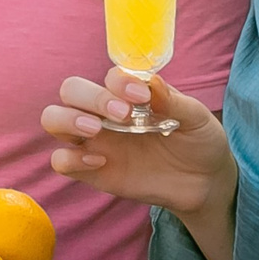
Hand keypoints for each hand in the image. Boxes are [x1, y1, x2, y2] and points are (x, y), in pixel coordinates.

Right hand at [44, 68, 233, 216]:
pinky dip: (70, 159)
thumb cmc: (199, 142)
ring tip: (95, 129)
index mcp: (129, 94)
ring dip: (68, 119)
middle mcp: (105, 113)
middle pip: (70, 90)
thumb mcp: (197, 119)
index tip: (142, 97)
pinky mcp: (92, 171)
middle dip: (90, 97)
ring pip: (54, 119)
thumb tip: (151, 82)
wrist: (204, 183)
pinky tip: (100, 162)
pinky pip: (61, 161)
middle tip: (121, 114)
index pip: (108, 76)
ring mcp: (95, 142)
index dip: (119, 81)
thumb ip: (174, 101)